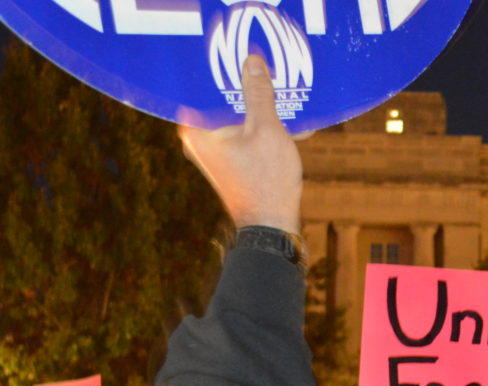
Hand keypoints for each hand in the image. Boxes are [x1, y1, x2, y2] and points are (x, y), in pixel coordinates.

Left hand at [179, 55, 302, 233]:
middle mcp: (198, 139)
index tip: (241, 58)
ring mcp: (213, 152)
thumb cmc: (266, 181)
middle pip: (220, 100)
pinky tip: (289, 124)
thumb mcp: (267, 129)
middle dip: (246, 87)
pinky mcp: (229, 161)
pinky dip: (261, 127)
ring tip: (283, 96)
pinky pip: (243, 133)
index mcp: (197, 129)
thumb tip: (253, 61)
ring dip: (259, 108)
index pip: (202, 85)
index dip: (223, 69)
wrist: (270, 225)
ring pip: (235, 117)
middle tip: (265, 71)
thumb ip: (258, 93)